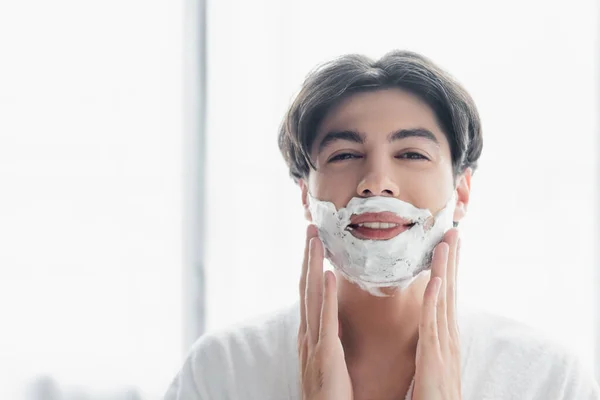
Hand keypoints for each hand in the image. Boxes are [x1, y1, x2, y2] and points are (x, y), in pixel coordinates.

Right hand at [298, 225, 352, 399]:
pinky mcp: (326, 354)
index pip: (308, 291)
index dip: (310, 265)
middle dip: (308, 257)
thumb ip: (328, 336)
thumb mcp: (327, 358)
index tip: (314, 242)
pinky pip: (326, 320)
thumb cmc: (329, 393)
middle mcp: (307, 333)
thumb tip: (334, 316)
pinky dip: (326, 295)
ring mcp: (313, 343)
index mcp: (310, 333)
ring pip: (312, 296)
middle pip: (306, 286)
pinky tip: (328, 274)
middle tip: (311, 228)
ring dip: (313, 266)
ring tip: (316, 240)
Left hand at [412, 229, 461, 399]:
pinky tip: (434, 281)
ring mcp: (443, 346)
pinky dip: (433, 301)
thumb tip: (428, 323)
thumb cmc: (433, 395)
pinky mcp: (434, 358)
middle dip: (451, 261)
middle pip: (449, 290)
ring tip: (444, 244)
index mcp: (444, 335)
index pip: (446, 295)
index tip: (447, 246)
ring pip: (443, 300)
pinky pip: (432, 325)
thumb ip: (431, 340)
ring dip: (444, 271)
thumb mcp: (432, 361)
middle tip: (452, 232)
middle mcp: (447, 336)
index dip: (448, 269)